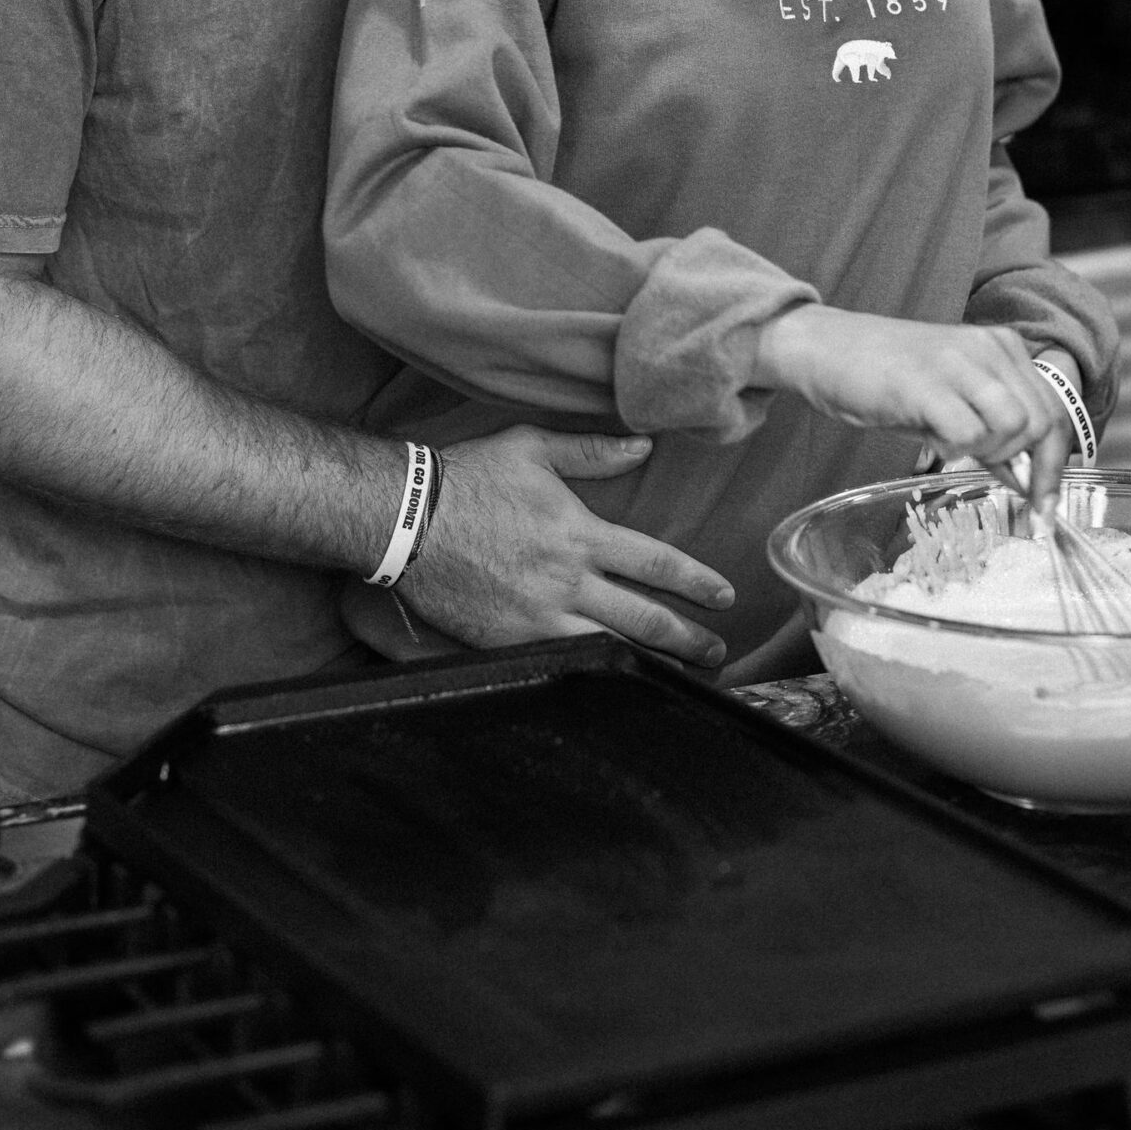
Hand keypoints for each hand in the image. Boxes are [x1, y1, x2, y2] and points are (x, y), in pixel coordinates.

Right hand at [395, 426, 734, 666]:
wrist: (405, 520)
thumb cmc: (468, 477)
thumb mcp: (532, 448)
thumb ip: (591, 452)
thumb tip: (642, 446)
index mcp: (580, 533)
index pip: (656, 563)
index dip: (697, 582)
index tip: (725, 596)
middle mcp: (567, 581)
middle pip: (646, 619)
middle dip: (689, 639)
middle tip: (717, 652)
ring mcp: (538, 617)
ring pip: (611, 650)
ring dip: (652, 665)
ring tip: (680, 678)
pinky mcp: (509, 641)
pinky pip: (563, 663)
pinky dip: (595, 675)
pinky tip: (615, 683)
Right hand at [761, 307, 1074, 514]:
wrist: (825, 348)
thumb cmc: (886, 377)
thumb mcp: (951, 398)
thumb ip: (992, 430)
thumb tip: (1026, 478)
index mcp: (1001, 347)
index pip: (1054, 411)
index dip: (1056, 466)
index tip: (1044, 505)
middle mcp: (987, 347)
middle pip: (1042, 422)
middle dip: (1028, 467)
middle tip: (998, 483)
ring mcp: (957, 362)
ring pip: (1014, 425)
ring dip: (991, 453)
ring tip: (955, 448)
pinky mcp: (923, 382)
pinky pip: (968, 433)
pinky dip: (956, 451)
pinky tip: (933, 443)